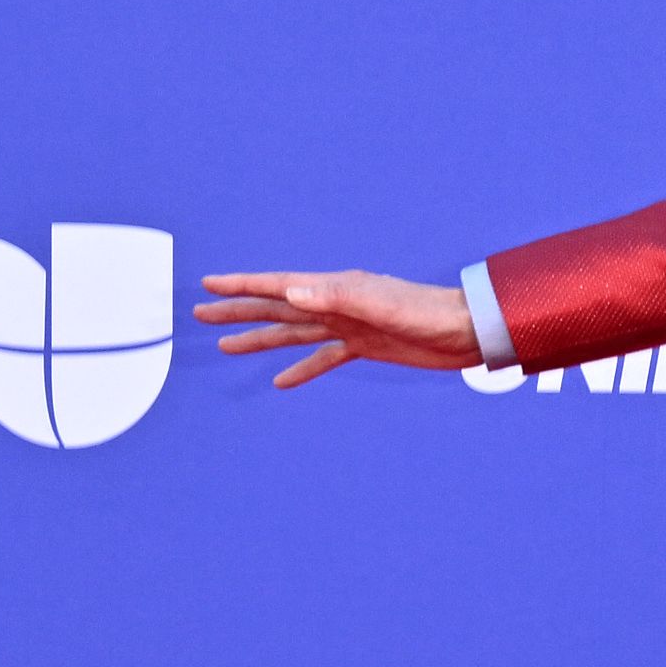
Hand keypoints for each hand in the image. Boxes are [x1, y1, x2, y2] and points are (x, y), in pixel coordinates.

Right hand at [192, 267, 482, 387]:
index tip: (208, 285)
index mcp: (334, 290)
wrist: (465, 332)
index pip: (277, 286)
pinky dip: (301, 369)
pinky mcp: (365, 346)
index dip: (242, 286)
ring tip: (226, 345)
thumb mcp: (380, 305)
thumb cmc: (427, 313)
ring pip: (293, 333)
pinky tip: (280, 381)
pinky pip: (324, 358)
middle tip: (200, 313)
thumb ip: (336, 297)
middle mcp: (336, 304)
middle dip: (239, 311)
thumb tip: (291, 293)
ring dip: (260, 339)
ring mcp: (349, 326)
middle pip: (276, 309)